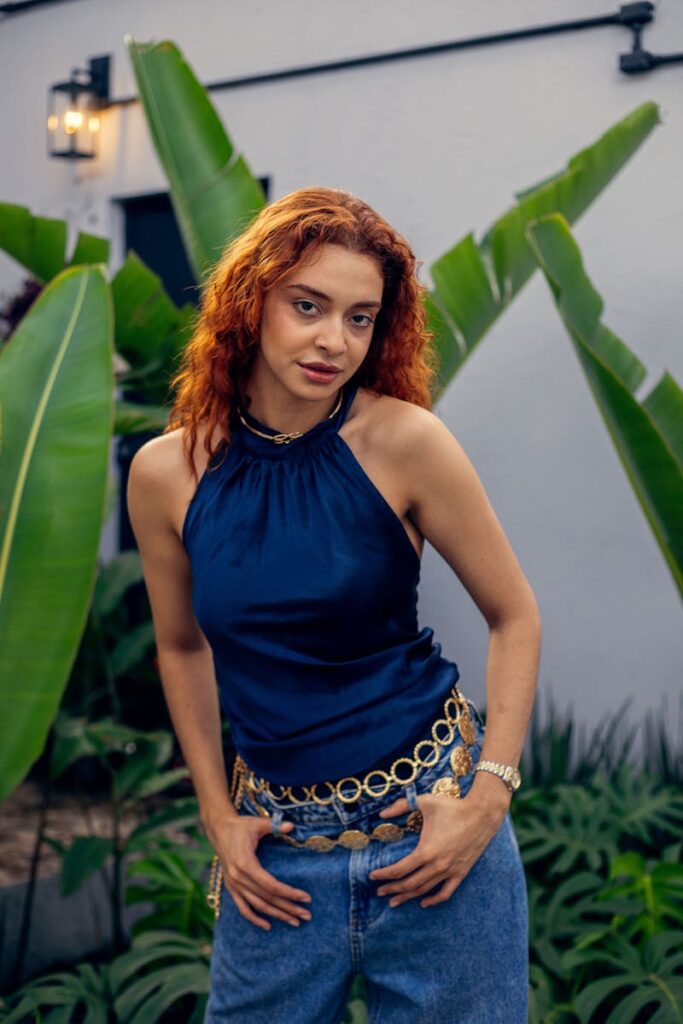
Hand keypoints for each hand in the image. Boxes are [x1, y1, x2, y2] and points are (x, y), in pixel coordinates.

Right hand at [205, 814, 312, 930]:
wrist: (218, 830)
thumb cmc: (241, 826)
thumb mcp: (257, 823)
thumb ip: (274, 825)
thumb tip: (291, 826)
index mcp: (245, 864)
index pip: (271, 885)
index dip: (289, 893)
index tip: (306, 898)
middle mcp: (238, 878)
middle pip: (267, 898)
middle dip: (288, 908)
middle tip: (307, 915)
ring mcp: (233, 885)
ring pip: (257, 906)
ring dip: (277, 915)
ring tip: (295, 921)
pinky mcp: (231, 887)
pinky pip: (243, 908)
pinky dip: (254, 918)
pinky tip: (268, 926)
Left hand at [368, 783, 507, 907]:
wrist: (482, 814)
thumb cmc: (452, 807)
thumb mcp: (424, 802)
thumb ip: (401, 806)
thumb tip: (382, 814)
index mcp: (426, 851)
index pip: (400, 869)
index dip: (384, 875)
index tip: (372, 876)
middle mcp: (437, 865)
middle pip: (409, 884)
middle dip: (392, 889)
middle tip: (379, 892)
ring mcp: (450, 871)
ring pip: (424, 891)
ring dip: (407, 897)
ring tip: (394, 901)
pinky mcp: (461, 873)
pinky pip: (445, 892)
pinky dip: (434, 900)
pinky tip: (423, 903)